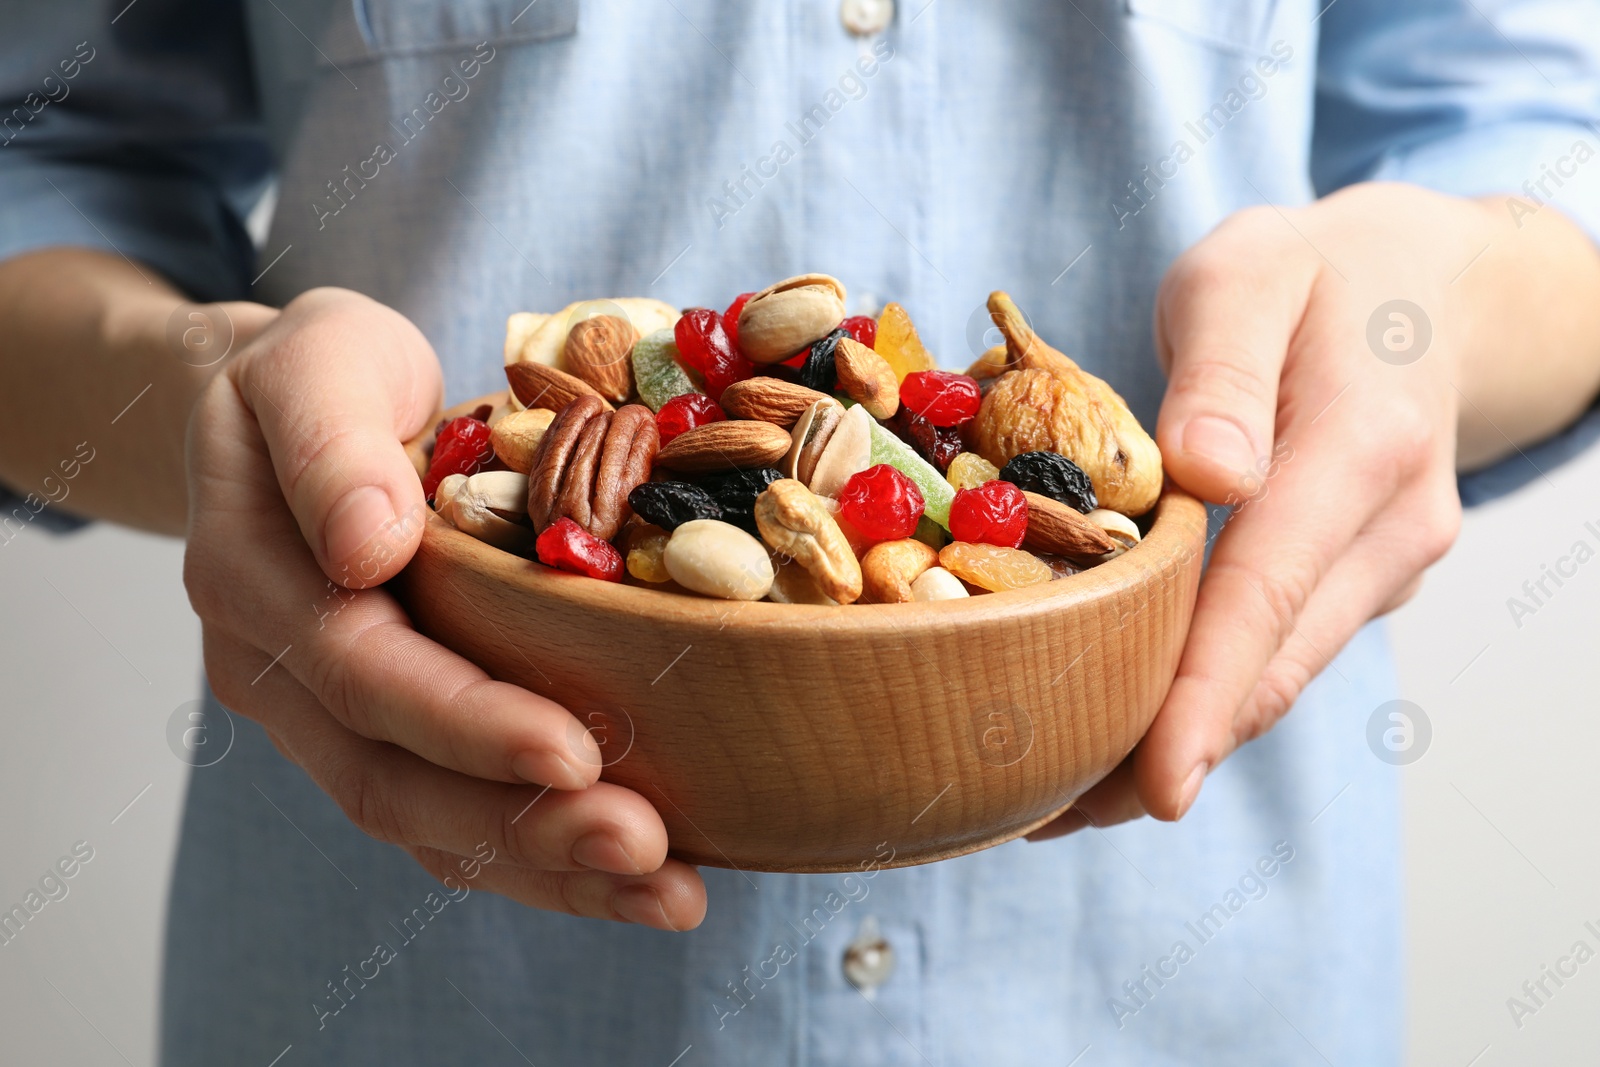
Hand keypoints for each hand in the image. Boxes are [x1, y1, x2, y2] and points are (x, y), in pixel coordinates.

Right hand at [183, 287, 705, 927]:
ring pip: (427, 825)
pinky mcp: (387, 734)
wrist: (292, 412)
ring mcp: (330, 716)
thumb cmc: (323, 374)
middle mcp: (281, 672)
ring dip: (548, 869)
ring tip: (670, 893)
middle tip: (648, 852)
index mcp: (254, 583)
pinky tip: (638, 879)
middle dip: (524, 829)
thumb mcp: (316, 363)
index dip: (467, 723)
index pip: (363, 675)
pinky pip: (455, 816)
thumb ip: (329, 444)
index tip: (575, 754)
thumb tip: (368, 545)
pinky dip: (542, 858)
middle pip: (393, 782)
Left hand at [1033, 183, 1480, 837]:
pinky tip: (1123, 729)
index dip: (1205, 692)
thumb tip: (1208, 473)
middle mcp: (1389, 528)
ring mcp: (1383, 565)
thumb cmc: (1313, 273)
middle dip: (1165, 749)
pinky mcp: (1356, 579)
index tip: (1156, 785)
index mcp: (1361, 448)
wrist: (1428, 289)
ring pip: (1274, 677)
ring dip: (1178, 741)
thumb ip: (1224, 367)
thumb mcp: (1250, 272)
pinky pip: (1275, 651)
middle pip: (1270, 666)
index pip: (1270, 590)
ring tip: (1059, 799)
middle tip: (1044, 816)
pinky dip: (1203, 697)